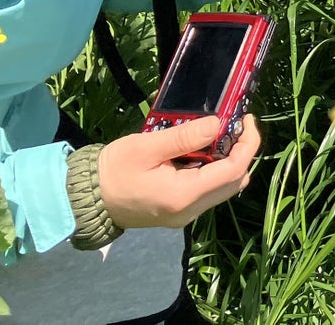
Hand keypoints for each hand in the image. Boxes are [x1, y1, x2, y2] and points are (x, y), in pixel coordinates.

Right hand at [98, 116, 259, 229]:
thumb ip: (184, 137)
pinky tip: (200, 151)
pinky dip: (213, 170)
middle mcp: (189, 211)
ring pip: (224, 188)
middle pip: (234, 181)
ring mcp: (184, 215)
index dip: (248, 143)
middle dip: (242, 151)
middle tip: (234, 125)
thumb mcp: (147, 147)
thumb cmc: (112, 171)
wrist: (86, 199)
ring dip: (228, 160)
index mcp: (183, 196)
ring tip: (215, 135)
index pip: (234, 171)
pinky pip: (208, 191)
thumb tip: (218, 125)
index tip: (246, 119)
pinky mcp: (178, 213)